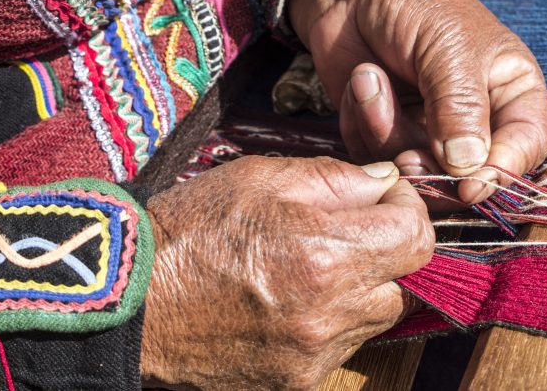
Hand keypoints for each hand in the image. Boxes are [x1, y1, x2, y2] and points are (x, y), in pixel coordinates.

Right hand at [139, 156, 432, 388]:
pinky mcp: (298, 380)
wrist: (129, 301)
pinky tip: (293, 300)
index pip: (417, 238)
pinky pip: (343, 346)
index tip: (385, 202)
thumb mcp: (260, 177)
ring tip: (313, 266)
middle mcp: (330, 311)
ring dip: (362, 289)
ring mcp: (315, 353)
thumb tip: (386, 183)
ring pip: (376, 316)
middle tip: (348, 232)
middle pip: (405, 282)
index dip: (408, 212)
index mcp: (326, 253)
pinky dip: (332, 320)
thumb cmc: (189, 229)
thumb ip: (336, 178)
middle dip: (387, 252)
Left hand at [289, 0, 546, 204]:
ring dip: (384, 131)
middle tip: (404, 155)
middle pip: (467, 178)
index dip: (500, 173)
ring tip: (369, 79)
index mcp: (512, 93)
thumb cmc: (415, 3)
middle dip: (430, 169)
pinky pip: (375, 159)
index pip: (524, 148)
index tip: (468, 186)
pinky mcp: (386, 137)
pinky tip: (360, 83)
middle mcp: (476, 122)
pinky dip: (360, 126)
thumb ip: (461, 106)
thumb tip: (469, 167)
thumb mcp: (448, 46)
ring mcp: (429, 134)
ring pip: (414, 171)